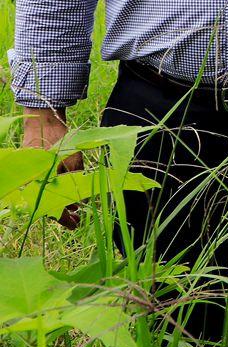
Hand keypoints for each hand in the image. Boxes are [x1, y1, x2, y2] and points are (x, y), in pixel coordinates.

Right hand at [22, 107, 81, 227]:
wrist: (44, 121)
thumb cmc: (59, 141)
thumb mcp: (73, 162)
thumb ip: (75, 183)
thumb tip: (78, 203)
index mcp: (40, 184)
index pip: (53, 210)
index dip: (65, 219)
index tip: (76, 225)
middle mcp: (30, 184)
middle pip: (46, 205)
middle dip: (62, 213)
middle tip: (76, 218)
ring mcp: (29, 177)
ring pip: (44, 197)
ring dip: (57, 202)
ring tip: (73, 208)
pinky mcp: (30, 171)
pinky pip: (41, 187)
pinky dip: (52, 192)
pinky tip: (64, 193)